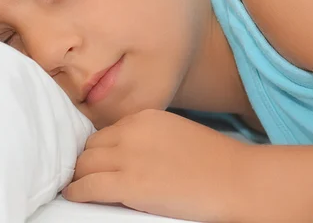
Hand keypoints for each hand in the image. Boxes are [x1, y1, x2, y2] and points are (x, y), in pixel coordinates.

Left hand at [62, 109, 248, 221]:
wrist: (236, 179)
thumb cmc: (215, 161)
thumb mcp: (177, 134)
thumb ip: (150, 137)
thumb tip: (128, 153)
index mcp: (145, 117)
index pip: (108, 131)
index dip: (102, 150)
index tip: (100, 162)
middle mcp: (132, 131)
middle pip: (92, 145)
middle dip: (88, 161)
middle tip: (87, 176)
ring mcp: (128, 157)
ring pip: (84, 164)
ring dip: (80, 176)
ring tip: (79, 186)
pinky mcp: (128, 184)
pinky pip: (87, 186)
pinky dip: (77, 192)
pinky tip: (75, 195)